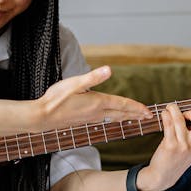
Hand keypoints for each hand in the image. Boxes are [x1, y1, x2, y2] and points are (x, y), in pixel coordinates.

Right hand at [37, 66, 152, 129]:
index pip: (122, 104)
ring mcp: (90, 118)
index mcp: (97, 102)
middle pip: (121, 114)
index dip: (136, 107)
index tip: (148, 112)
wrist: (42, 117)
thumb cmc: (56, 99)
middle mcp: (97, 113)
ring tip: (135, 118)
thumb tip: (109, 69)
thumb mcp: (74, 83)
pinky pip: (105, 120)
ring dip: (126, 117)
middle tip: (148, 117)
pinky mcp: (84, 121)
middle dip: (136, 115)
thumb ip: (92, 77)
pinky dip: (114, 118)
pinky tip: (112, 118)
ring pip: (114, 118)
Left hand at [136, 94, 190, 190]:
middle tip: (180, 113)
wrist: (164, 176)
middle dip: (190, 111)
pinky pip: (169, 124)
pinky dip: (166, 115)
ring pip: (181, 118)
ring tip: (168, 109)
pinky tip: (163, 114)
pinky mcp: (171, 145)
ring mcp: (184, 145)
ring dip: (173, 109)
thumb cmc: (175, 159)